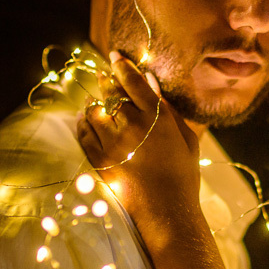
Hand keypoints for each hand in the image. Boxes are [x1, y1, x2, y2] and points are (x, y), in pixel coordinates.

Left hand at [77, 52, 202, 241]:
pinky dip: (82, 123)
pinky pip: (83, 134)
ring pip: (94, 110)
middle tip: (103, 74)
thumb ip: (168, 109)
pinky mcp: (99, 160)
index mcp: (156, 118)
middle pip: (111, 92)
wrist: (167, 212)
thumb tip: (151, 82)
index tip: (116, 55)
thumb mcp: (186, 139)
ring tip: (93, 99)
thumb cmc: (183, 175)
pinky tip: (84, 120)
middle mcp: (132, 126)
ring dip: (93, 102)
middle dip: (105, 79)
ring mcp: (112, 143)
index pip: (134, 82)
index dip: (123, 65)